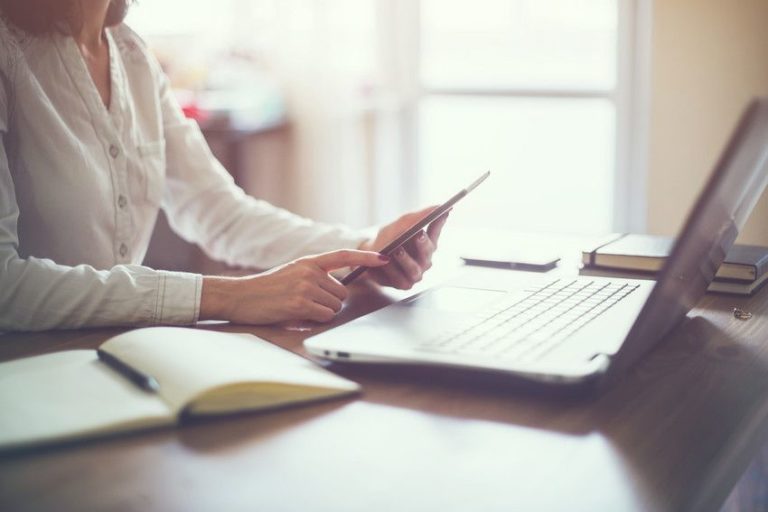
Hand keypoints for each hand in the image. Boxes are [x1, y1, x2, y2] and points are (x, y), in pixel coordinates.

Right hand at [200, 250, 388, 323]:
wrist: (240, 296)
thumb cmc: (267, 289)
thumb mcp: (293, 273)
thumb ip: (315, 276)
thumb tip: (339, 291)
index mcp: (310, 261)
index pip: (344, 255)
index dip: (366, 256)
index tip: (384, 257)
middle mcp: (310, 271)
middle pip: (342, 293)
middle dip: (331, 303)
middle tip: (308, 303)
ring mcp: (305, 286)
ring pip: (335, 307)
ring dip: (322, 313)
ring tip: (300, 308)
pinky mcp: (300, 303)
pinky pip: (324, 316)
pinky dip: (315, 320)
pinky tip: (297, 315)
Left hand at [359, 206, 449, 289]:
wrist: (369, 255)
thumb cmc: (388, 238)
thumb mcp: (399, 224)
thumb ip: (417, 216)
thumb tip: (437, 206)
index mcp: (427, 244)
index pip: (435, 232)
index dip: (439, 223)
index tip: (442, 213)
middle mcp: (424, 260)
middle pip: (427, 252)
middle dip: (423, 244)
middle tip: (418, 234)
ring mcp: (415, 274)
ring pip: (414, 269)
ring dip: (406, 259)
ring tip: (397, 250)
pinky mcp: (403, 284)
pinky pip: (398, 278)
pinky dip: (391, 269)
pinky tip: (385, 262)